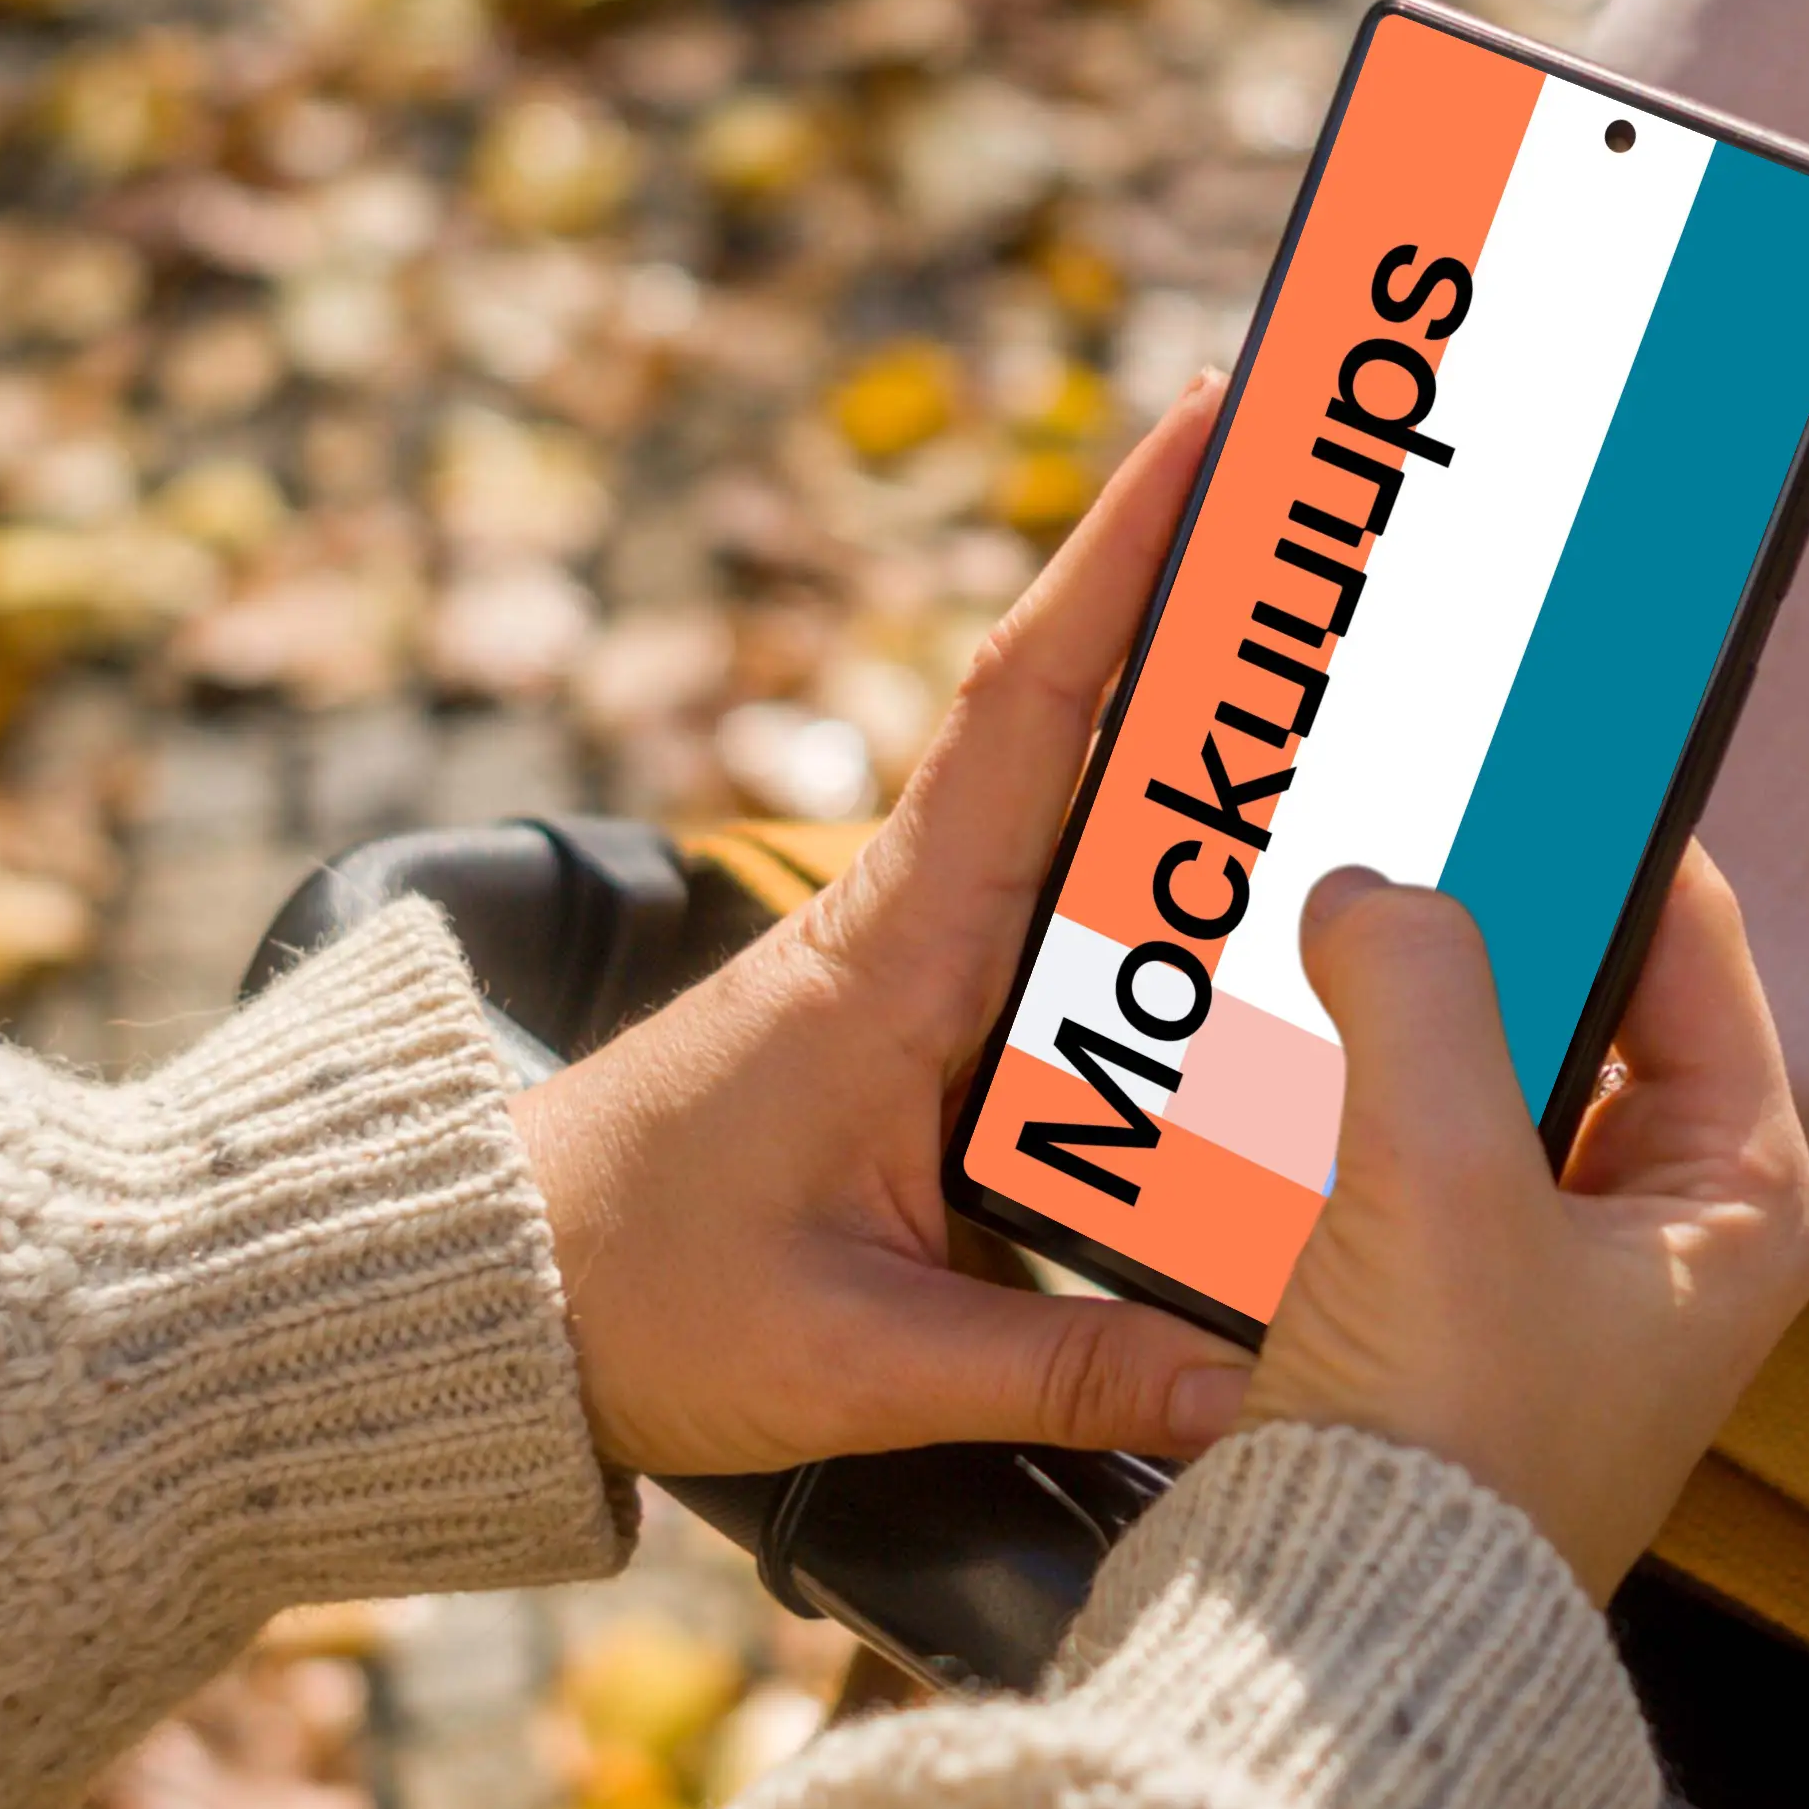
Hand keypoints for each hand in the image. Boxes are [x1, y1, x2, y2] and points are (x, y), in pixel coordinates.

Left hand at [512, 381, 1254, 1483]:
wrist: (470, 1295)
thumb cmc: (631, 1302)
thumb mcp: (850, 1360)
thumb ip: (1055, 1370)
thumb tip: (1248, 1387)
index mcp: (894, 953)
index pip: (1027, 708)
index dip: (1123, 555)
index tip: (1212, 421)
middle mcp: (906, 922)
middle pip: (1075, 709)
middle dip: (1200, 581)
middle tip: (1338, 472)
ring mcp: (906, 958)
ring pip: (1072, 796)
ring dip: (1182, 698)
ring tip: (1329, 607)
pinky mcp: (906, 1017)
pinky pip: (1056, 895)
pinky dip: (1142, 828)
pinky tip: (1239, 835)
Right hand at [1247, 848, 1808, 1595]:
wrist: (1345, 1658)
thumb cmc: (1446, 1456)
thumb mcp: (1439, 1177)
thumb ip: (1419, 991)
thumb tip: (1383, 892)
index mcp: (1740, 1200)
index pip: (1692, 944)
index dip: (1602, 832)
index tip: (1516, 740)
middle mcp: (1666, 1238)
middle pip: (1581, 1004)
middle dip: (1483, 917)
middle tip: (1396, 821)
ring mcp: (1553, 1280)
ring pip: (1481, 1073)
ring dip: (1403, 1002)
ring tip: (1327, 915)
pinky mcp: (1448, 1321)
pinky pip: (1404, 1152)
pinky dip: (1349, 1091)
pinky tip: (1275, 1043)